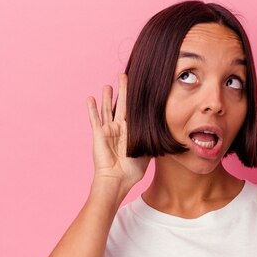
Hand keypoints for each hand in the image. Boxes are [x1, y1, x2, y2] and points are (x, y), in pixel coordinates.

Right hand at [86, 74, 149, 188]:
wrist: (117, 180)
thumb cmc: (132, 170)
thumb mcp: (147, 153)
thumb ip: (153, 141)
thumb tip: (166, 134)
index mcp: (131, 132)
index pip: (134, 111)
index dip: (136, 100)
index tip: (140, 86)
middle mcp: (119, 129)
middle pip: (122, 105)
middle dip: (123, 91)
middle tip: (124, 76)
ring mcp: (108, 131)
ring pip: (107, 109)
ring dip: (107, 97)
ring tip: (108, 85)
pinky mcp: (98, 135)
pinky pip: (94, 119)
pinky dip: (92, 109)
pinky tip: (90, 98)